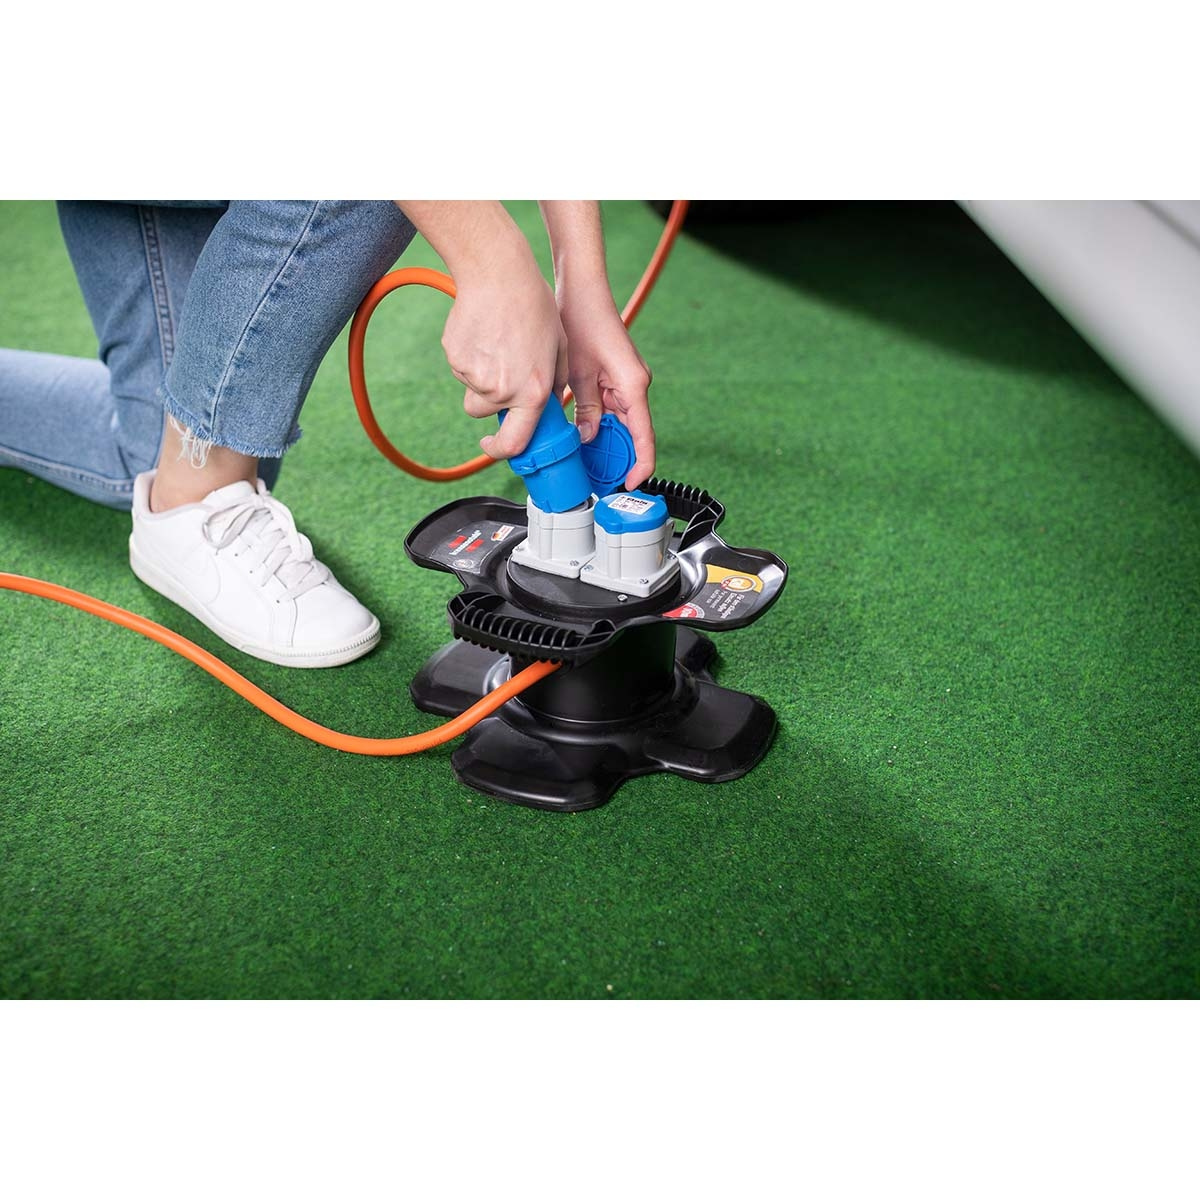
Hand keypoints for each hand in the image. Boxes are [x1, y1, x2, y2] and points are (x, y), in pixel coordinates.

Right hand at [442, 245, 567, 460]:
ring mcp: (473, 375)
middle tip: (502, 370)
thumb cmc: (534, 305)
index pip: (513, 442)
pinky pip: (461, 368)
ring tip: (496, 343)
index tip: (495, 445)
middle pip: (484, 413)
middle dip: (490, 401)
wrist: (497, 274)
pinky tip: (483, 332)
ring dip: (481, 377)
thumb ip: (556, 381)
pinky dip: (470, 357)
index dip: (502, 450)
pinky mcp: (454, 357)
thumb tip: (548, 402)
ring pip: (472, 389)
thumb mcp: (560, 346)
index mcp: (531, 392)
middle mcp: (500, 390)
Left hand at [559, 285, 653, 488]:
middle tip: (595, 478)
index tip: (629, 485)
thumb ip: (585, 410)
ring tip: (585, 461)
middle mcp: (635, 386)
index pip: (643, 438)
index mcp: (633, 387)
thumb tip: (586, 438)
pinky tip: (582, 435)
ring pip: (619, 424)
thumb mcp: (577, 373)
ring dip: (604, 442)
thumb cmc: (583, 320)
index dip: (639, 466)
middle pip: (632, 435)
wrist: (581, 290)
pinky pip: (611, 410)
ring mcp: (626, 383)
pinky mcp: (615, 378)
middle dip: (616, 458)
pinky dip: (599, 425)